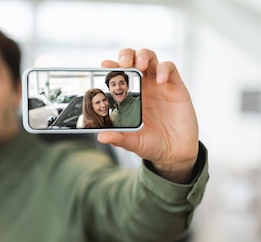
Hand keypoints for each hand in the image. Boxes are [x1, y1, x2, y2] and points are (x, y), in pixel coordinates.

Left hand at [99, 48, 198, 182]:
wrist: (175, 152)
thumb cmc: (152, 144)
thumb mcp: (132, 142)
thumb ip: (118, 138)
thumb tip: (101, 137)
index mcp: (129, 97)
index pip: (118, 75)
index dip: (111, 67)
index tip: (104, 65)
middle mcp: (143, 87)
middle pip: (133, 59)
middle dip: (127, 55)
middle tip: (123, 63)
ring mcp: (159, 85)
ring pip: (150, 58)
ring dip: (143, 56)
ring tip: (139, 65)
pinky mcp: (175, 86)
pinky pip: (170, 68)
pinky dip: (164, 69)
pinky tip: (160, 81)